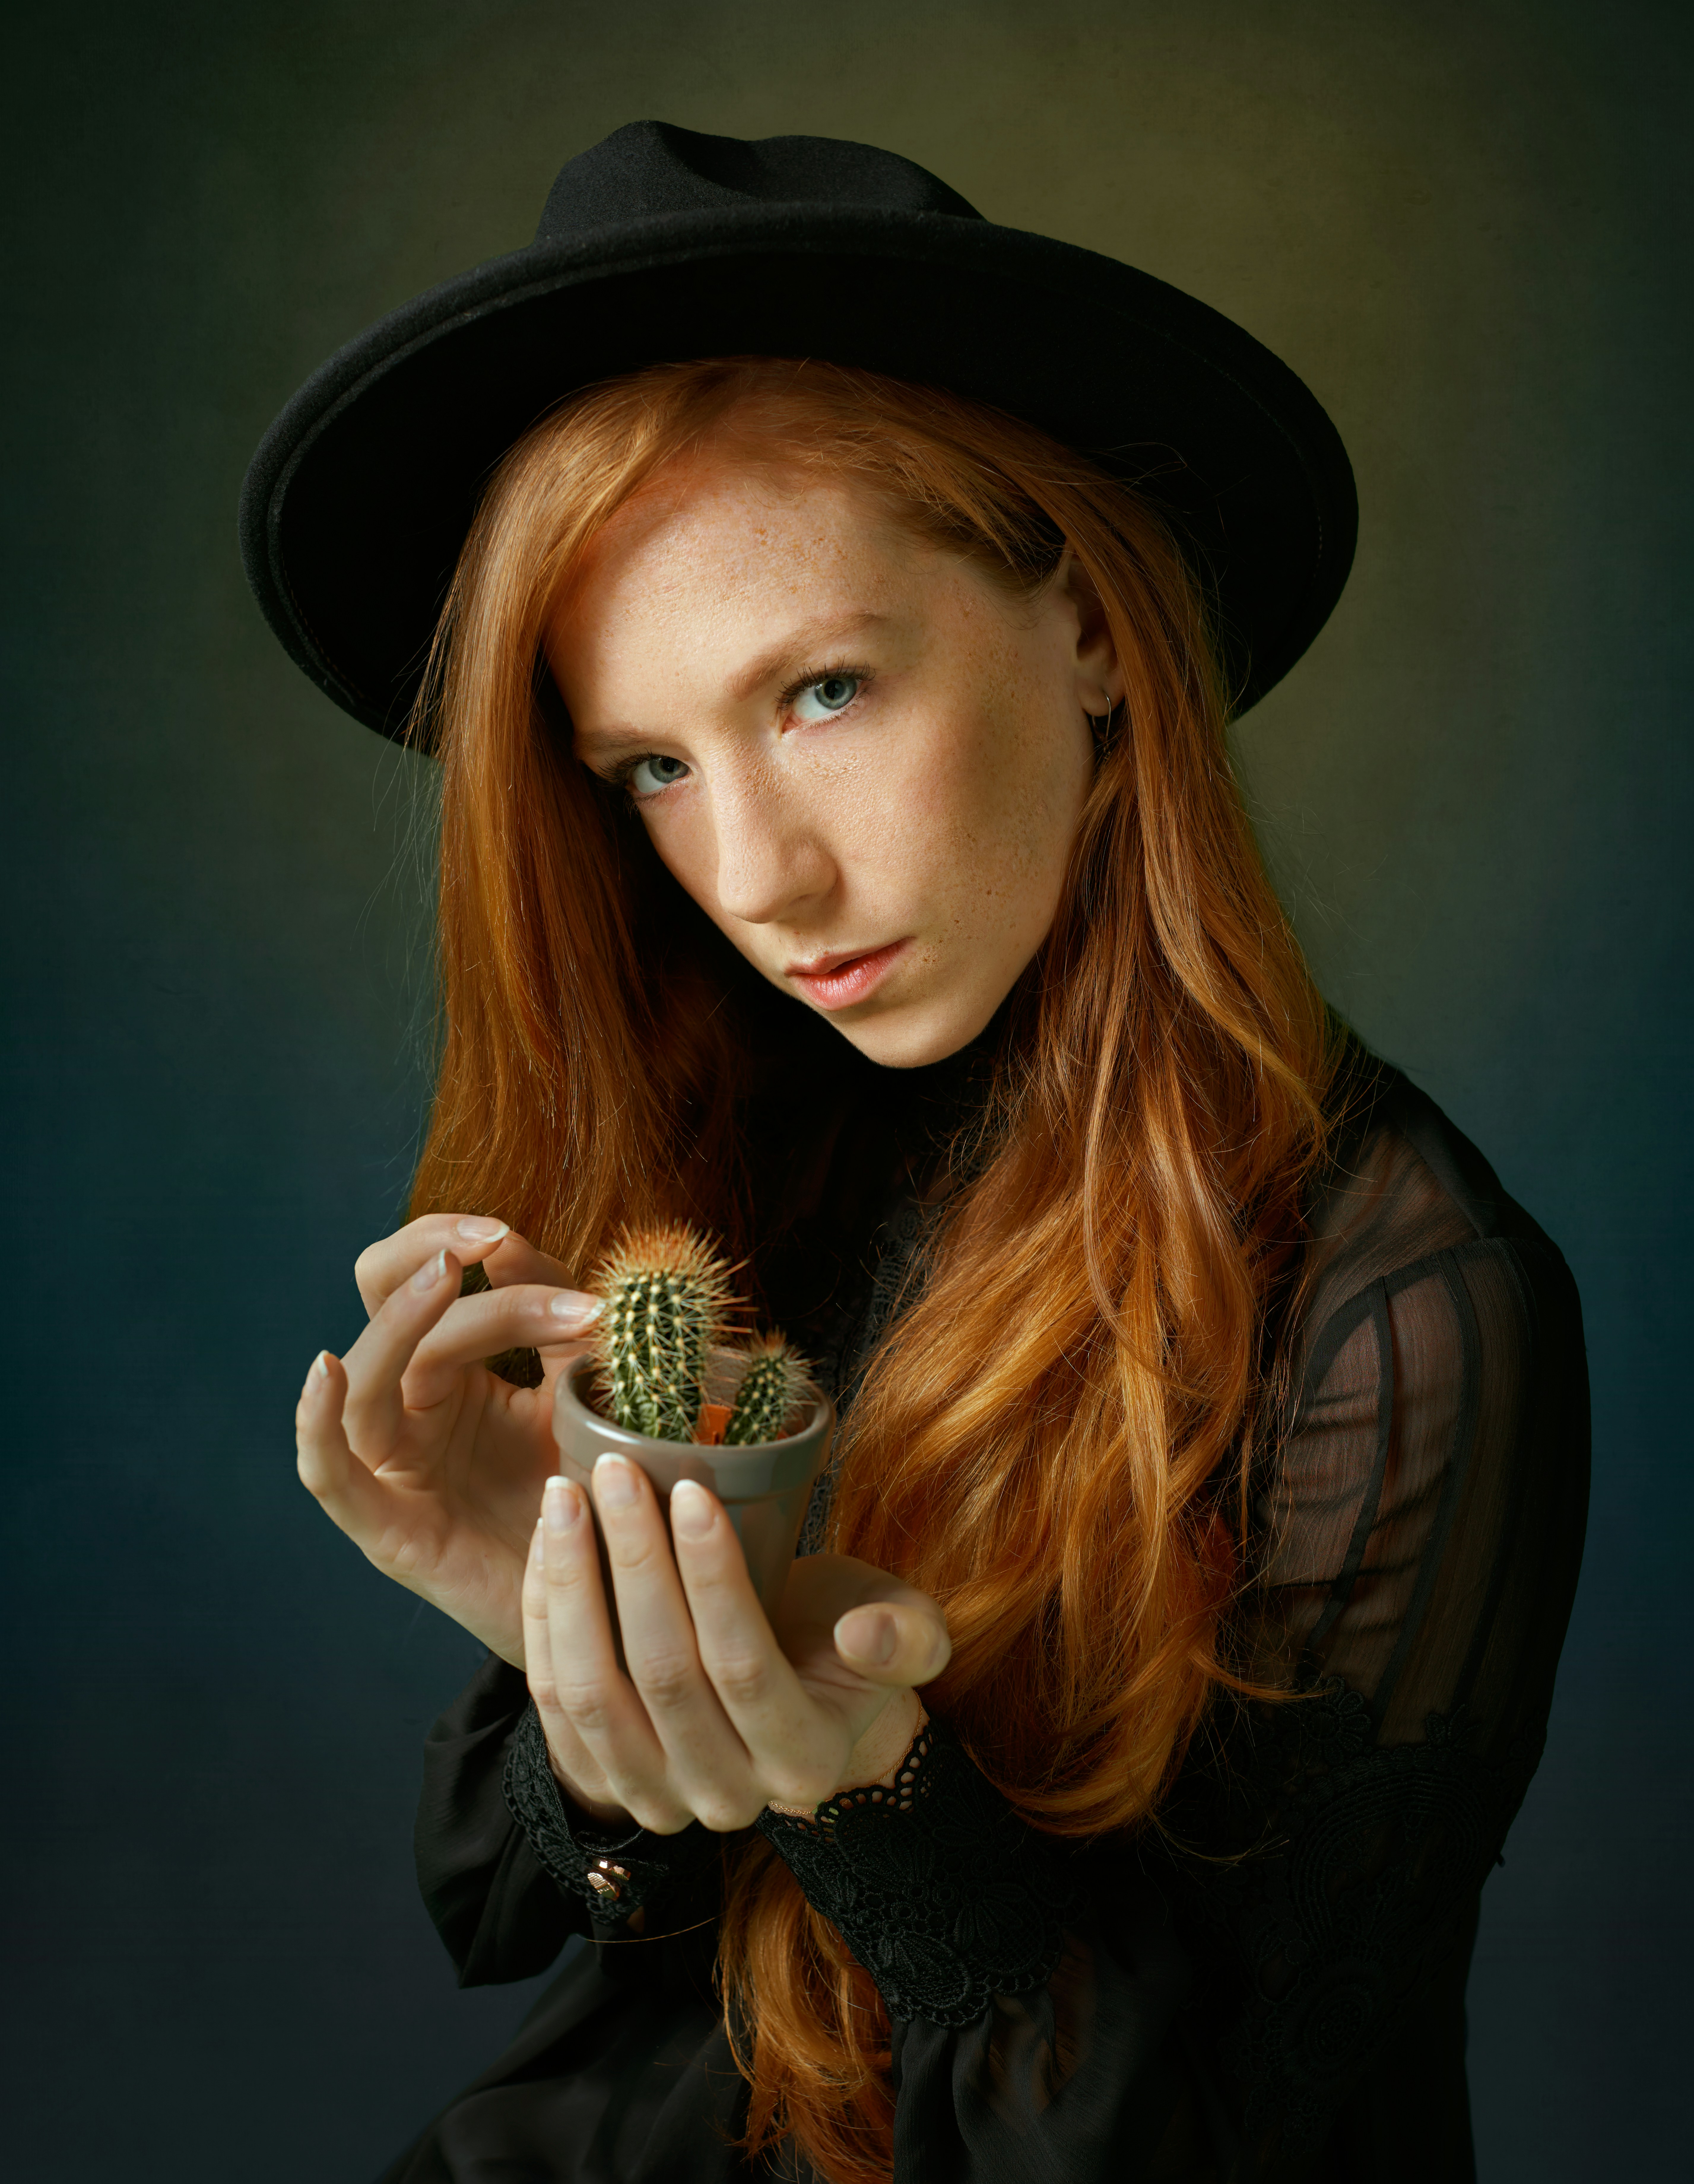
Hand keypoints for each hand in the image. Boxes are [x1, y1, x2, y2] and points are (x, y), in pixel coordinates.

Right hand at [294, 1214, 599, 1664]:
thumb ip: (554, 1319)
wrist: (612, 1601)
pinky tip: (325, 1372)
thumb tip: (511, 1241)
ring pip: (370, 1377)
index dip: (465, 1242)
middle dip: (428, 1256)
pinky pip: (330, 1473)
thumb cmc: (593, 1490)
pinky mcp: (389, 1529)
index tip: (517, 1233)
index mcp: (454, 1368)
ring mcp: (394, 1467)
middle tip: (492, 1236)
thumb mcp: (580, 1388)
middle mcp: (412, 1408)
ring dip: (405, 1320)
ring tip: (449, 1277)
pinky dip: (316, 1422)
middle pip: (383, 1304)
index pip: (428, 1273)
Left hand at [523, 1454, 951, 1832]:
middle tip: (613, 1472)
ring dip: (572, 1586)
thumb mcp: (908, 1631)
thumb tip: (863, 1633)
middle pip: (662, 1673)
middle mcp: (728, 1797)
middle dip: (632, 1560)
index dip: (712, 1576)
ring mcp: (657, 1800)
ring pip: (592, 1694)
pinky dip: (542, 1620)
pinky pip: (552, 1706)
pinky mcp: (600, 1785)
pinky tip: (546, 1547)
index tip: (689, 1489)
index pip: (743, 1664)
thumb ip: (907, 1636)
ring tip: (565, 1496)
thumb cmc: (845, 1645)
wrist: (796, 1705)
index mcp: (805, 1760)